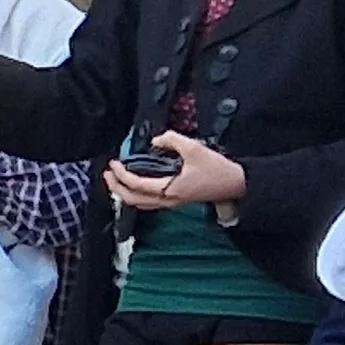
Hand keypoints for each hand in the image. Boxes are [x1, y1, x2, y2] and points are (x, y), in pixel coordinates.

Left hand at [107, 132, 244, 210]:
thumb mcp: (195, 149)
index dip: (121, 174)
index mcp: (170, 189)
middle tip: (107, 173)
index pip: (136, 185)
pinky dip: (137, 195)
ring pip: (140, 204)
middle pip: (132, 200)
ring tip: (116, 180)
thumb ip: (172, 140)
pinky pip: (150, 203)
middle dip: (116, 187)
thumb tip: (155, 141)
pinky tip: (136, 185)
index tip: (113, 163)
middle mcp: (168, 200)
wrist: (237, 184)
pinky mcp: (177, 200)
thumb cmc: (218, 170)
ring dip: (124, 193)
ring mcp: (172, 203)